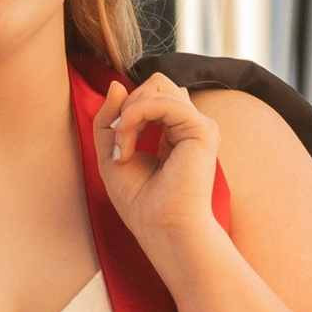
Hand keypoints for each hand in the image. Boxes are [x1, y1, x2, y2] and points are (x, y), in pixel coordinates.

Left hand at [95, 72, 221, 265]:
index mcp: (174, 130)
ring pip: (157, 87)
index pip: (149, 94)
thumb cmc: (140, 201)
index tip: (114, 145)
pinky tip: (127, 144)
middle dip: (127, 107)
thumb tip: (117, 83)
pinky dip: (136, 116)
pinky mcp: (202, 130)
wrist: (161, 228)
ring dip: (129, 115)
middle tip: (117, 142)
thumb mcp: (111, 152)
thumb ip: (109, 118)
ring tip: (122, 148)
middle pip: (155, 83)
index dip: (125, 109)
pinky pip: (162, 101)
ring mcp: (199, 125)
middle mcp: (189, 124)